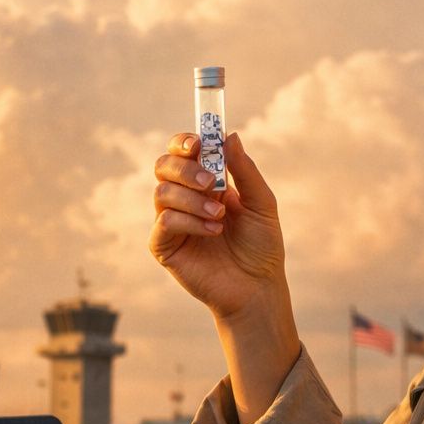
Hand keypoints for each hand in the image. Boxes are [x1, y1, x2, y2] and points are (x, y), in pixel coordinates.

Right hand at [149, 132, 287, 321]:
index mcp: (206, 182)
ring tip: (219, 217)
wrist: (257, 287)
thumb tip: (229, 135)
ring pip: (162, 193)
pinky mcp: (164, 246)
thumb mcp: (261, 203)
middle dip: (186, 169)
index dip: (184, 142)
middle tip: (212, 184)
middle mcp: (184, 197)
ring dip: (193, 200)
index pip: (182, 151)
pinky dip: (189, 222)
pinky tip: (213, 232)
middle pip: (164, 166)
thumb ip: (244, 170)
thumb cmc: (261, 246)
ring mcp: (172, 221)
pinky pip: (164, 222)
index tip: (198, 143)